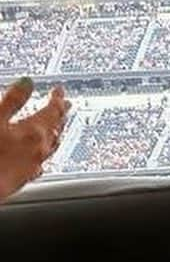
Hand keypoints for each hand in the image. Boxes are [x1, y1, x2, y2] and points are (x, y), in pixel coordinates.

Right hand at [0, 78, 68, 200]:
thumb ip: (13, 100)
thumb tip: (28, 82)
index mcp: (34, 132)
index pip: (53, 111)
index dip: (57, 99)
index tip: (59, 90)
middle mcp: (39, 150)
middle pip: (56, 128)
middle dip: (60, 115)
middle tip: (64, 106)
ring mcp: (33, 166)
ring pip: (50, 146)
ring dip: (55, 133)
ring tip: (57, 127)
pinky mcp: (24, 179)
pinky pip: (41, 161)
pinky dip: (43, 152)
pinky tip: (40, 156)